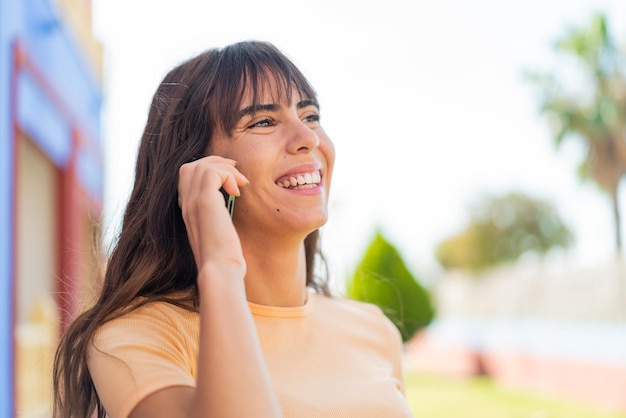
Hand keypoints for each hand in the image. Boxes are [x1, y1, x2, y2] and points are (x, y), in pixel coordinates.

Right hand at [178, 156, 248, 279]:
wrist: (220, 271)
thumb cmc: (223, 259)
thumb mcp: (218, 233)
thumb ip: (218, 217)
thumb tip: (232, 204)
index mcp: (188, 211)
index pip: (187, 176)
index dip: (208, 169)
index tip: (230, 176)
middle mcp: (186, 205)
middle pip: (191, 166)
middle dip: (216, 162)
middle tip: (236, 171)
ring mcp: (193, 203)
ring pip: (202, 166)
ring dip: (225, 168)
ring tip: (241, 183)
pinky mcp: (204, 203)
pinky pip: (212, 172)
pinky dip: (228, 175)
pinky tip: (237, 192)